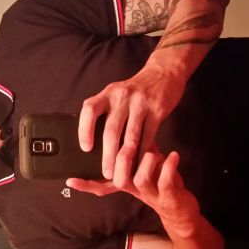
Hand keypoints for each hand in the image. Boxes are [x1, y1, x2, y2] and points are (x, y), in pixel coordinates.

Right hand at [67, 151, 200, 238]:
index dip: (86, 184)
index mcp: (127, 184)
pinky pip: (165, 181)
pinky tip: (174, 155)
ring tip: (156, 153)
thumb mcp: (147, 168)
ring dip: (146, 162)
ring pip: (139, 179)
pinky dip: (169, 166)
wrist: (182, 213)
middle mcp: (135, 191)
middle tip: (127, 145)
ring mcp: (151, 195)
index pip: (101, 187)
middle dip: (120, 161)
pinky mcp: (169, 197)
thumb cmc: (162, 185)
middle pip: (118, 180)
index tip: (70, 179)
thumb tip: (126, 129)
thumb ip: (136, 152)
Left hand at [78, 64, 185, 179]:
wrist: (163, 73)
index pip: (90, 110)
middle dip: (107, 155)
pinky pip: (149, 136)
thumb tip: (88, 138)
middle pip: (111, 129)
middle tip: (106, 173)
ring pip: (130, 136)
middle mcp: (122, 97)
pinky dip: (143, 153)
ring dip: (125, 159)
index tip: (86, 148)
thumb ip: (103, 110)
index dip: (85, 130)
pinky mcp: (157, 111)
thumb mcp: (115, 93)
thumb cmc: (134, 90)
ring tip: (121, 175)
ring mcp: (140, 104)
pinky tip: (139, 164)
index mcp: (107, 94)